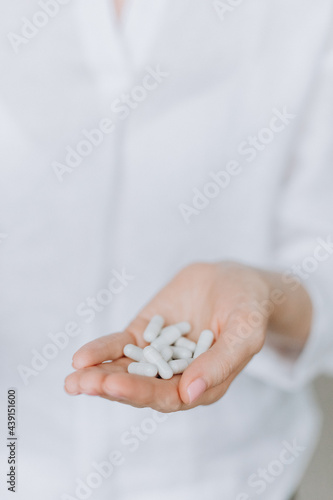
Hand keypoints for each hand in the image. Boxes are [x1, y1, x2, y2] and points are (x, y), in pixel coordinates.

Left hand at [64, 261, 310, 411]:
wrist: (235, 281)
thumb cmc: (249, 308)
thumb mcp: (245, 331)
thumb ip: (221, 362)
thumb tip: (189, 394)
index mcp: (203, 384)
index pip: (169, 396)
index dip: (140, 392)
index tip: (112, 385)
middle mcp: (177, 375)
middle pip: (141, 387)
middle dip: (111, 386)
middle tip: (83, 384)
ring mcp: (158, 355)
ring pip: (126, 370)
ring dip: (99, 375)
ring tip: (73, 379)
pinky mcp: (145, 335)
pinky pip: (122, 346)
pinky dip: (102, 351)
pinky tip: (81, 358)